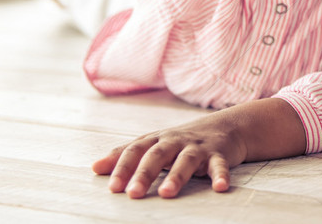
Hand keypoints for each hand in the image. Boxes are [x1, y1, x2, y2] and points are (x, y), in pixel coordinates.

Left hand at [92, 111, 247, 197]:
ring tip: (167, 192)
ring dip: (176, 175)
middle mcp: (176, 141)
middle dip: (145, 173)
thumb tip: (95, 167)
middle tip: (133, 194)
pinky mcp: (219, 154)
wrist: (226, 126)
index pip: (136, 150)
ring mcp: (198, 147)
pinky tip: (219, 187)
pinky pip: (219, 164)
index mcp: (158, 140)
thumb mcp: (154, 144)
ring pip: (186, 159)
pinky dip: (220, 175)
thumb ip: (127, 155)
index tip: (112, 188)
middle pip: (158, 154)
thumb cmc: (183, 140)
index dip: (123, 167)